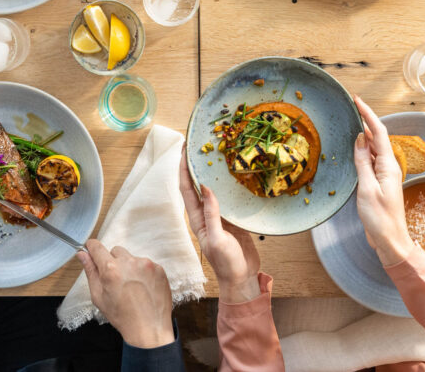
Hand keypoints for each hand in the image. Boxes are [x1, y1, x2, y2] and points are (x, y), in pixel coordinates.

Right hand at [77, 240, 173, 348]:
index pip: (97, 247)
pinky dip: (143, 273)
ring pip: (132, 258)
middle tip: (115, 280)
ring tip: (132, 287)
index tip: (91, 249)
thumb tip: (82, 255)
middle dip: (113, 262)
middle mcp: (129, 262)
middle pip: (116, 251)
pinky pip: (146, 264)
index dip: (92, 248)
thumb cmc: (123, 316)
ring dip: (129, 267)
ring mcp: (146, 264)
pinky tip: (143, 288)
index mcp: (111, 269)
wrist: (149, 328)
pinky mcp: (158, 268)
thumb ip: (90, 272)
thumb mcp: (99, 297)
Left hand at [178, 151, 261, 303]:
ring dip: (212, 173)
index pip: (186, 188)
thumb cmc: (226, 263)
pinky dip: (228, 184)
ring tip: (216, 154)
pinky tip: (235, 174)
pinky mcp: (232, 219)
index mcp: (197, 219)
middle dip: (196, 165)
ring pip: (213, 188)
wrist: (241, 278)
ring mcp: (219, 216)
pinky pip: (228, 197)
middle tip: (200, 145)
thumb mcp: (217, 238)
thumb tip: (205, 187)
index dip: (182, 168)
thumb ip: (212, 213)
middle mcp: (206, 214)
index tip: (183, 149)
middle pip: (197, 184)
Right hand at [352, 95, 414, 266]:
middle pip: (376, 137)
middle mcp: (388, 167)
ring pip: (373, 148)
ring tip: (350, 122)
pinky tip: (354, 149)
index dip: (368, 114)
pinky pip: (370, 160)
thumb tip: (359, 139)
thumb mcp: (367, 188)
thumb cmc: (380, 218)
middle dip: (365, 120)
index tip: (357, 100)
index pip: (378, 132)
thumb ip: (363, 162)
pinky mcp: (378, 182)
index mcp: (388, 166)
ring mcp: (384, 174)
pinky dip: (361, 150)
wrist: (390, 240)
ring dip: (363, 134)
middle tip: (351, 106)